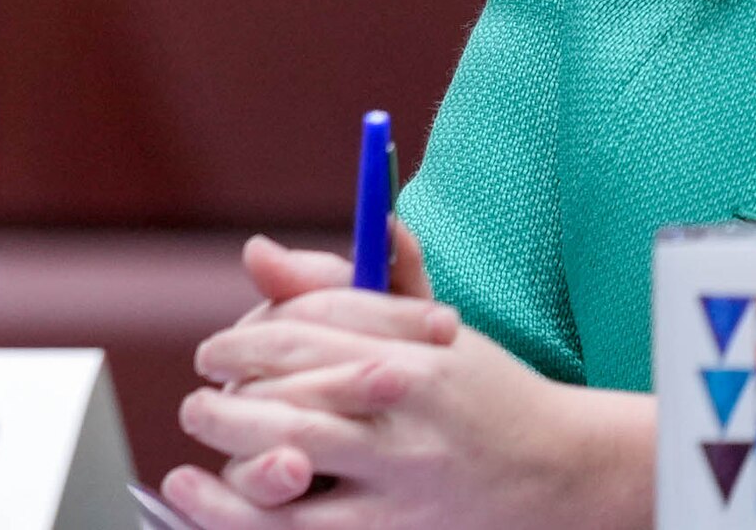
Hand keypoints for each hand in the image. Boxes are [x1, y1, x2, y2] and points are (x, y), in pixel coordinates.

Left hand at [151, 225, 647, 528]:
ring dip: (228, 462)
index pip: (306, 332)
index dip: (246, 340)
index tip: (215, 355)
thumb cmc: (481, 389)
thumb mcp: (426, 327)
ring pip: (291, 470)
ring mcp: (400, 486)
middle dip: (226, 401)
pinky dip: (251, 522)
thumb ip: (342, 287)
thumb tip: (255, 252)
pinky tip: (209, 506)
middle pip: (289, 400)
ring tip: (192, 457)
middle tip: (199, 401)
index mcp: (408, 357)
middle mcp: (403, 420)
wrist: (564, 473)